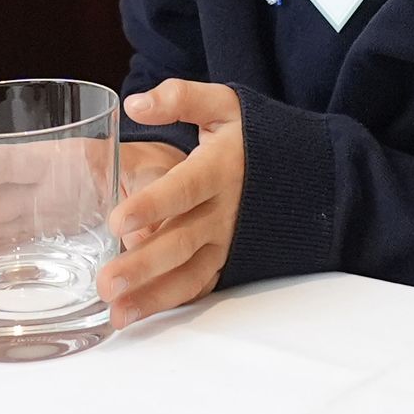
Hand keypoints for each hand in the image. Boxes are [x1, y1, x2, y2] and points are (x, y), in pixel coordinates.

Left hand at [101, 80, 245, 326]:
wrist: (307, 172)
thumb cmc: (254, 137)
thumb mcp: (224, 105)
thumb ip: (180, 98)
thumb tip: (135, 104)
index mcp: (219, 169)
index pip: (184, 189)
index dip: (153, 205)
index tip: (117, 219)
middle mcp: (225, 212)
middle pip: (182, 242)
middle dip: (144, 266)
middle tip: (106, 283)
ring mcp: (228, 242)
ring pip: (190, 275)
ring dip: (153, 296)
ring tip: (117, 313)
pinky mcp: (229, 261)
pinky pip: (200, 287)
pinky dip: (170, 303)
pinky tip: (138, 315)